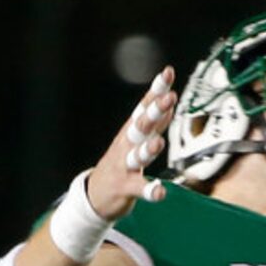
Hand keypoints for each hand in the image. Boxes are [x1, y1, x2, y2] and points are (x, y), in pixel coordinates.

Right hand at [86, 67, 177, 216]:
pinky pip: (138, 188)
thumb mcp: (136, 139)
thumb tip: (170, 103)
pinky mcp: (124, 187)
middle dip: (155, 112)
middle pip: (141, 125)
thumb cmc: (121, 162)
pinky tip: (160, 192)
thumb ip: (154, 123)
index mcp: (131, 131)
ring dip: (148, 149)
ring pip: (137, 155)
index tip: (168, 72)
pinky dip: (149, 190)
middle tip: (169, 99)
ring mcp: (124, 165)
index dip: (156, 90)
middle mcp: (127, 144)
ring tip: (158, 143)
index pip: (145, 106)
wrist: (95, 193)